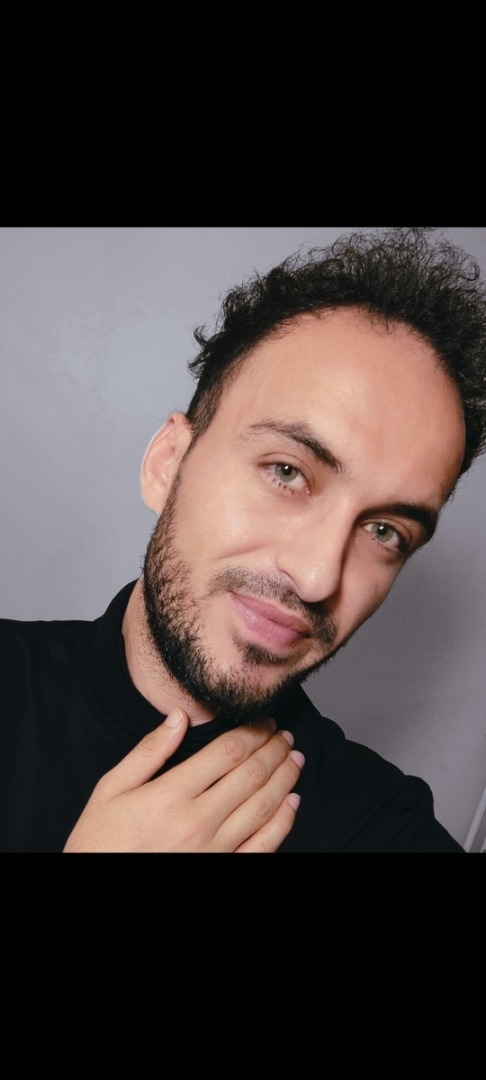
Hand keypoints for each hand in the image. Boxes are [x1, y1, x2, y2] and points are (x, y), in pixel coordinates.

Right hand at [63, 709, 303, 851]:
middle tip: (285, 734)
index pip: (226, 752)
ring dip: (284, 778)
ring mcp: (214, 850)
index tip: (264, 721)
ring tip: (294, 758)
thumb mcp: (111, 789)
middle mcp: (197, 822)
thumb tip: (178, 716)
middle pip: (251, 775)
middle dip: (274, 749)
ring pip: (263, 807)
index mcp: (170, 795)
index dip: (252, 732)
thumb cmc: (101, 840)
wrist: (97, 885)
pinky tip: (291, 802)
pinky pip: (263, 845)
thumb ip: (148, 752)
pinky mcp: (222, 869)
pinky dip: (283, 822)